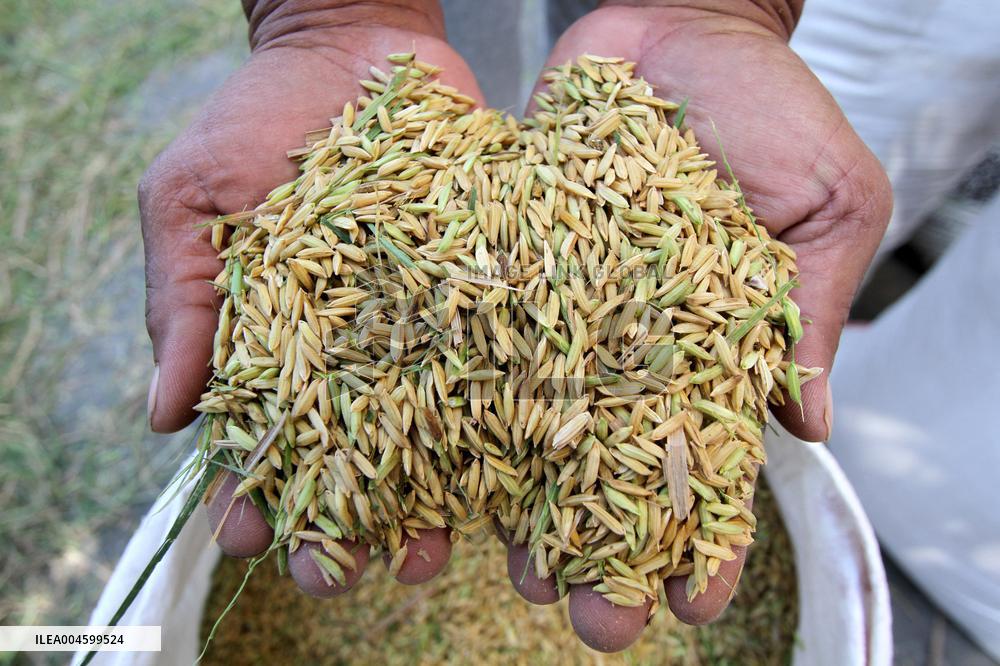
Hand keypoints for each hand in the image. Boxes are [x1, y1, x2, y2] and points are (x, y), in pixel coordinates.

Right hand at [139, 0, 481, 589]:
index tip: (251, 535)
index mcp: (275, 337)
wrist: (354, 43)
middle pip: (347, 455)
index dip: (251, 490)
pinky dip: (500, 422)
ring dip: (422, 502)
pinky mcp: (485, 291)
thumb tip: (163, 416)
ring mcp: (423, 324)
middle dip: (340, 520)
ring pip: (427, 434)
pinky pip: (495, 365)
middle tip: (339, 573)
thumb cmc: (257, 115)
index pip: (258, 433)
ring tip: (422, 557)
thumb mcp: (193, 197)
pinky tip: (505, 476)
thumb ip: (181, 299)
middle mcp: (353, 346)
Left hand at [511, 0, 891, 648]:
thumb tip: (808, 421)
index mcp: (716, 341)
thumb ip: (810, 307)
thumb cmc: (763, 104)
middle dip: (604, 543)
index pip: (713, 456)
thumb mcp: (822, 199)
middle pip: (613, 464)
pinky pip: (479, 345)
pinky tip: (440, 476)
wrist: (673, 23)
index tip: (695, 599)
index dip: (708, 532)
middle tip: (589, 616)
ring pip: (537, 427)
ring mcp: (565, 311)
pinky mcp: (506, 270)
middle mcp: (632, 342)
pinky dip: (458, 406)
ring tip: (517, 575)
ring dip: (527, 506)